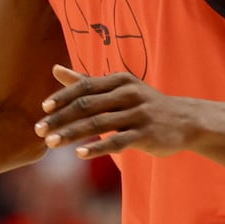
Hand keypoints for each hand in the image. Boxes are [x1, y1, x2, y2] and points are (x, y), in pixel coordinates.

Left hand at [35, 65, 202, 157]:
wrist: (185, 120)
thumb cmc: (143, 104)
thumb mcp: (117, 89)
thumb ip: (85, 82)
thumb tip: (55, 69)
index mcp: (119, 80)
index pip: (85, 87)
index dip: (63, 97)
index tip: (43, 109)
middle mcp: (128, 94)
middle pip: (87, 105)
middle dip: (61, 118)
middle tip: (40, 130)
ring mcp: (138, 114)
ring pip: (99, 124)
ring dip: (72, 134)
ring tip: (51, 143)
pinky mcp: (146, 134)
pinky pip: (117, 141)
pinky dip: (97, 147)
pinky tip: (79, 154)